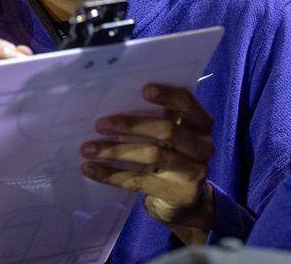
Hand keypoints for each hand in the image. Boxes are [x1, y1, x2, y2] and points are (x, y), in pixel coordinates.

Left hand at [79, 83, 215, 243]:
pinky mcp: (177, 194)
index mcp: (201, 124)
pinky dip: (110, 175)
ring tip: (87, 148)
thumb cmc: (170, 154)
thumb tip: (116, 99)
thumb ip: (158, 116)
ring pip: (151, 156)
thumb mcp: (171, 134)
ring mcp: (193, 172)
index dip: (167, 96)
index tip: (144, 90)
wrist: (183, 200)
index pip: (187, 104)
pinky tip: (90, 169)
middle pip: (167, 131)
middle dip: (131, 126)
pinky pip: (138, 181)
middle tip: (99, 124)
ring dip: (115, 151)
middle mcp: (203, 147)